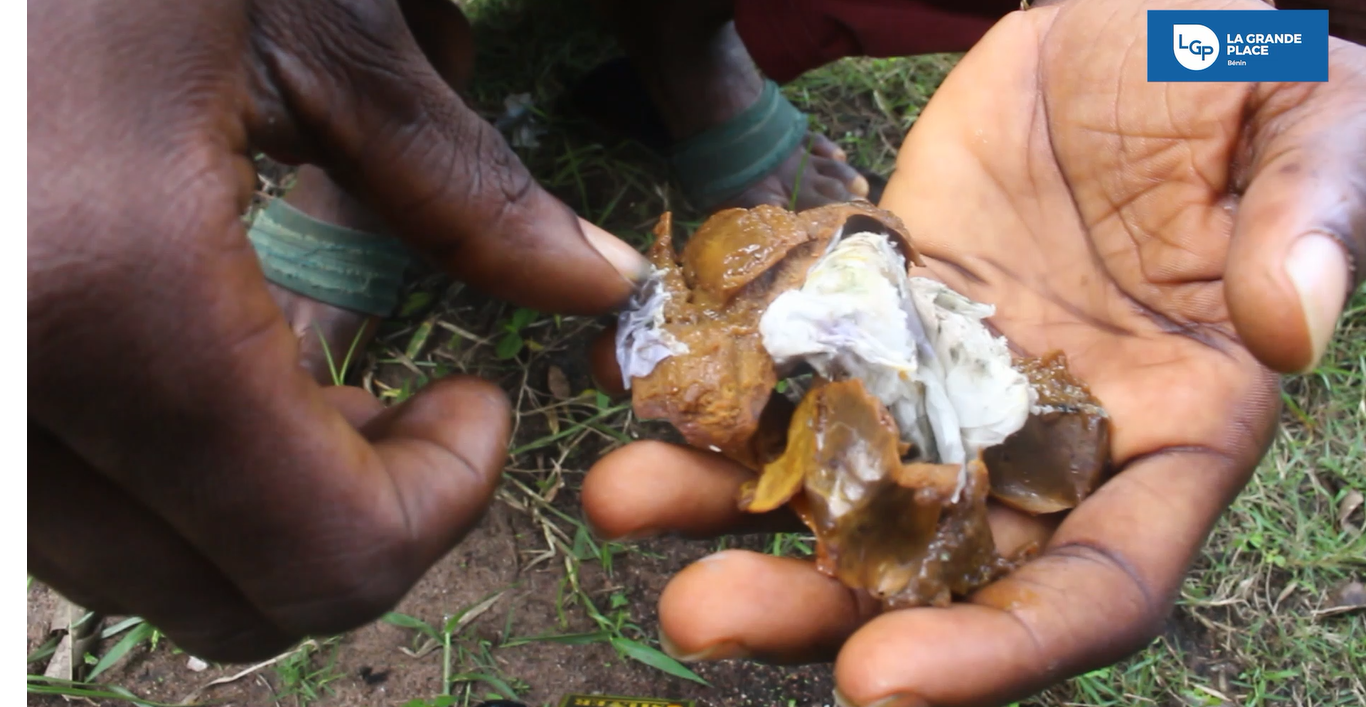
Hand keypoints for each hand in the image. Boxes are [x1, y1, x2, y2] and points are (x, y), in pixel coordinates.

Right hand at [28, 0, 645, 661]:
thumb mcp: (314, 24)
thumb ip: (464, 183)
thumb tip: (595, 283)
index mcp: (105, 294)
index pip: (322, 549)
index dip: (440, 501)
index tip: (480, 405)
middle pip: (219, 592)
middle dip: (351, 522)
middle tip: (412, 414)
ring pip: (134, 559)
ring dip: (256, 505)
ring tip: (319, 386)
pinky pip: (63, 491)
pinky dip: (169, 467)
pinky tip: (217, 364)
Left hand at [581, 0, 1364, 703]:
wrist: (1128, 21)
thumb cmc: (1242, 76)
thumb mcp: (1308, 122)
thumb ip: (1310, 222)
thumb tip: (1291, 329)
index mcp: (1173, 436)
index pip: (1095, 588)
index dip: (997, 649)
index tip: (881, 682)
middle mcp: (1046, 435)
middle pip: (933, 565)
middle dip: (816, 606)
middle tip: (696, 616)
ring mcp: (949, 373)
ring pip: (840, 470)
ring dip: (732, 503)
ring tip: (622, 502)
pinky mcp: (879, 303)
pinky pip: (797, 355)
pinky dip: (722, 380)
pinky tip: (642, 385)